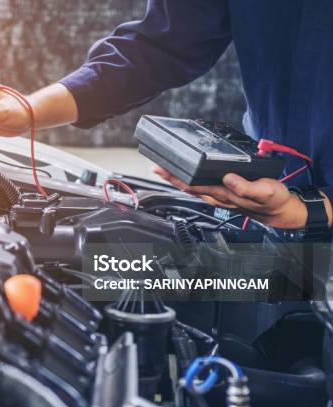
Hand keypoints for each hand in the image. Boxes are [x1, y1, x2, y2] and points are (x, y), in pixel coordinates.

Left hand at [153, 166, 308, 228]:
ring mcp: (219, 196)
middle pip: (189, 186)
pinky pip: (202, 187)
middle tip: (156, 167)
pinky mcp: (223, 193)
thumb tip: (228, 178)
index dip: (178, 178)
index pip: (195, 185)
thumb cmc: (273, 201)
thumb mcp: (264, 192)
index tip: (164, 169)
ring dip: (179, 179)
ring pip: (194, 187)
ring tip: (165, 169)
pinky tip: (186, 176)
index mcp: (225, 194)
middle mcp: (218, 196)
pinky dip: (191, 180)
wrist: (279, 210)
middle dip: (172, 177)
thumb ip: (245, 187)